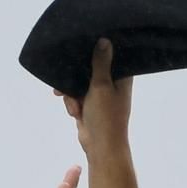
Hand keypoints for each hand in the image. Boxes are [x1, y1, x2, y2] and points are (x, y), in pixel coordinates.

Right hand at [54, 38, 132, 154]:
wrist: (100, 147)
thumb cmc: (106, 117)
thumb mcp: (101, 86)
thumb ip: (101, 63)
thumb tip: (104, 40)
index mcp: (121, 77)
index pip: (111, 55)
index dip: (98, 50)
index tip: (84, 45)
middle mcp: (111, 84)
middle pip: (90, 68)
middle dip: (76, 77)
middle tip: (64, 78)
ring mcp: (99, 95)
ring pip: (78, 83)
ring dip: (72, 94)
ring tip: (75, 106)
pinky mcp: (88, 105)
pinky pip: (75, 96)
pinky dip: (72, 103)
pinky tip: (74, 112)